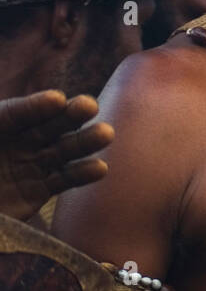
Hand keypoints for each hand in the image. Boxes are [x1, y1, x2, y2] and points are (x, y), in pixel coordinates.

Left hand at [0, 90, 113, 221]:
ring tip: (105, 134)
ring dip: (83, 141)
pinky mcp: (37, 190)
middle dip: (67, 116)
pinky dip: (81, 174)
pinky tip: (99, 168)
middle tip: (88, 106)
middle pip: (44, 126)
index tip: (56, 101)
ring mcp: (28, 165)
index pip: (14, 114)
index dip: (35, 108)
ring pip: (59, 150)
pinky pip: (62, 179)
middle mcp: (14, 142)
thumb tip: (50, 122)